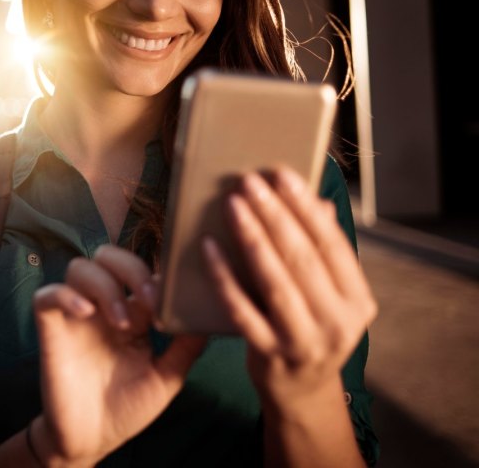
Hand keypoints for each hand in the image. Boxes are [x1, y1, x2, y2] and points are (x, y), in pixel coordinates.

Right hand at [32, 245, 206, 466]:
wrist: (93, 439)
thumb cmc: (128, 407)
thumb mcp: (166, 378)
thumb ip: (186, 347)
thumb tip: (209, 316)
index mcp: (133, 312)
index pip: (141, 269)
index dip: (158, 272)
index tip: (175, 295)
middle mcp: (103, 306)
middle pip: (109, 255)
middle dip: (132, 268)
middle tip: (150, 300)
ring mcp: (75, 315)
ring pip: (80, 267)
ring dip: (105, 286)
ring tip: (122, 322)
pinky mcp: (51, 329)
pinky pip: (47, 295)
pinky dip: (65, 296)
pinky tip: (87, 314)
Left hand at [202, 167, 377, 414]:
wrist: (300, 391)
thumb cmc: (311, 328)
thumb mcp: (328, 296)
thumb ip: (323, 253)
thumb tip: (316, 200)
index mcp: (358, 302)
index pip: (332, 245)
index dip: (306, 208)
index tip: (283, 175)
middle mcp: (338, 324)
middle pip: (302, 259)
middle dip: (275, 215)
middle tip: (250, 181)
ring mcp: (303, 342)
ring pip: (274, 282)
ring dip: (251, 238)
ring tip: (233, 204)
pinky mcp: (268, 354)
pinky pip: (240, 308)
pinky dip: (223, 276)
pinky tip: (207, 248)